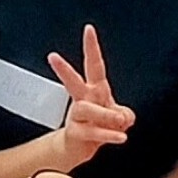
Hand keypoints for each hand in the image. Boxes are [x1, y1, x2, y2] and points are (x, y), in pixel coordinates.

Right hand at [45, 26, 132, 166]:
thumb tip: (124, 117)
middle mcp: (83, 99)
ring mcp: (77, 116)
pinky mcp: (76, 133)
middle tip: (52, 57)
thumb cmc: (98, 125)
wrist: (78, 148)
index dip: (91, 47)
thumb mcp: (118, 118)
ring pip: (87, 109)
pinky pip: (93, 132)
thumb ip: (125, 115)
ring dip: (105, 114)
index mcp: (94, 89)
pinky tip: (121, 137)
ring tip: (119, 120)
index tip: (88, 29)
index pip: (94, 64)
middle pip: (73, 81)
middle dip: (63, 69)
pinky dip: (109, 135)